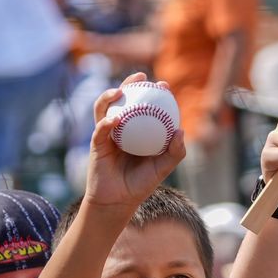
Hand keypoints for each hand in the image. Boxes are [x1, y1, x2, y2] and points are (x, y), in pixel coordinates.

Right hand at [81, 73, 186, 208]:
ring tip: (120, 91)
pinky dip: (107, 122)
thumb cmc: (141, 184)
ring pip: (104, 108)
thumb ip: (175, 152)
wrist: (118, 201)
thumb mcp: (163, 168)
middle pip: (122, 99)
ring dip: (109, 96)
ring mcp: (107, 134)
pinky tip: (115, 119)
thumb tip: (181, 130)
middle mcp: (121, 128)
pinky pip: (100, 129)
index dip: (153, 92)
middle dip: (130, 83)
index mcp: (138, 130)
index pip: (144, 105)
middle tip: (141, 76)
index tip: (163, 85)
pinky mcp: (96, 143)